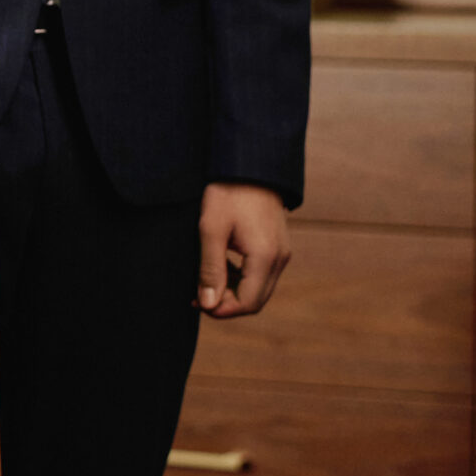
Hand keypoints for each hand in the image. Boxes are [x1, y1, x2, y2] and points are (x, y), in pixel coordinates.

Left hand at [198, 182, 291, 317]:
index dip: (221, 310)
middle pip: (255, 300)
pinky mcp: (276, 246)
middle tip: (195, 296)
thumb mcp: (211, 230)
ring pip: (258, 289)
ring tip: (202, 282)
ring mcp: (281, 253)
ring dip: (231, 291)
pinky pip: (260, 274)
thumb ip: (210, 269)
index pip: (248, 303)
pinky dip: (240, 278)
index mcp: (266, 258)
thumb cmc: (227, 194)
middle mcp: (280, 259)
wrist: (249, 166)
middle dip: (226, 304)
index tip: (195, 302)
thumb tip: (208, 305)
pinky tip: (218, 267)